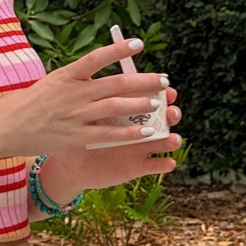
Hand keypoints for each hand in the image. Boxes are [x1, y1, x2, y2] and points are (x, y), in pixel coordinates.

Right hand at [0, 36, 173, 162]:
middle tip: (163, 80)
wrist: (3, 127)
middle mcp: (74, 92)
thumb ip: (74, 79)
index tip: (138, 44)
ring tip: (159, 103)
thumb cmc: (26, 104)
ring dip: (141, 104)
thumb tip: (96, 72)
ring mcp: (76, 114)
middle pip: (117, 82)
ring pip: (117, 106)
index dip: (119, 49)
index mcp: (67, 75)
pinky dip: (130, 132)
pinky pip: (109, 133)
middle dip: (143, 81)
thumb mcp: (50, 83)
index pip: (98, 57)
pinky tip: (147, 132)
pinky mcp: (76, 135)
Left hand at [37, 87, 181, 205]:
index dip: (161, 93)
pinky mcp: (138, 166)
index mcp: (128, 110)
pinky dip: (164, 164)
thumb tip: (97, 78)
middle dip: (171, 114)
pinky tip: (169, 163)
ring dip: (173, 140)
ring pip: (164, 142)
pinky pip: (155, 165)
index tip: (166, 85)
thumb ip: (92, 98)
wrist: (71, 164)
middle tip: (172, 112)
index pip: (149, 97)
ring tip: (174, 139)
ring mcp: (140, 147)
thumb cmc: (77, 133)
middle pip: (162, 118)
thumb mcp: (83, 115)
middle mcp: (139, 127)